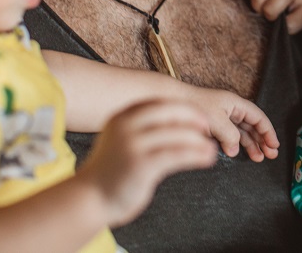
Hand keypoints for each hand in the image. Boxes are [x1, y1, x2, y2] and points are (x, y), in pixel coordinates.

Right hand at [78, 99, 217, 227]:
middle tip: (208, 128)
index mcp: (123, 116)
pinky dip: (197, 155)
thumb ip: (144, 128)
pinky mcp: (142, 165)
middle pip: (171, 111)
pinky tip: (207, 158)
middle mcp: (127, 125)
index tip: (199, 117)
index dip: (184, 108)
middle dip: (194, 118)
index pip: (161, 102)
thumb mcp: (123, 139)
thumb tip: (181, 120)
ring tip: (211, 148)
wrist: (89, 198)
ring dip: (200, 141)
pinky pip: (177, 155)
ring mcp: (133, 144)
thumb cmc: (112, 170)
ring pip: (178, 134)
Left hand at [184, 84, 280, 160]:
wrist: (173, 102)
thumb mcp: (216, 121)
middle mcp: (232, 110)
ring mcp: (224, 117)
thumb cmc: (195, 107)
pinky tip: (239, 154)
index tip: (274, 145)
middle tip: (270, 155)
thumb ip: (230, 136)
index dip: (268, 131)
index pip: (258, 117)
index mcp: (236, 104)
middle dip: (263, 140)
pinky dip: (237, 145)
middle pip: (253, 126)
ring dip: (252, 145)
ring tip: (258, 158)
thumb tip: (235, 150)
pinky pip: (231, 136)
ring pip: (243, 132)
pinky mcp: (215, 125)